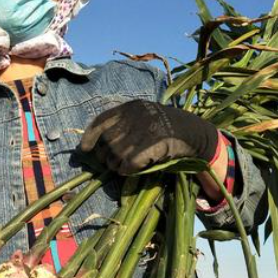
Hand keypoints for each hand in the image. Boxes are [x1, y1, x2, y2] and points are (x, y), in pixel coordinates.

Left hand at [80, 100, 220, 174]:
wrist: (193, 132)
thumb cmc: (165, 128)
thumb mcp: (142, 118)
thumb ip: (122, 126)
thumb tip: (95, 145)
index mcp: (130, 108)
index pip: (100, 122)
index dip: (90, 137)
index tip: (84, 149)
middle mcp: (134, 117)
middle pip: (106, 143)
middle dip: (106, 156)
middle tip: (115, 163)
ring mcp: (144, 131)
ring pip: (115, 156)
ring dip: (117, 165)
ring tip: (126, 165)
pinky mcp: (152, 146)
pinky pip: (129, 164)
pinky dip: (128, 169)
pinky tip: (132, 169)